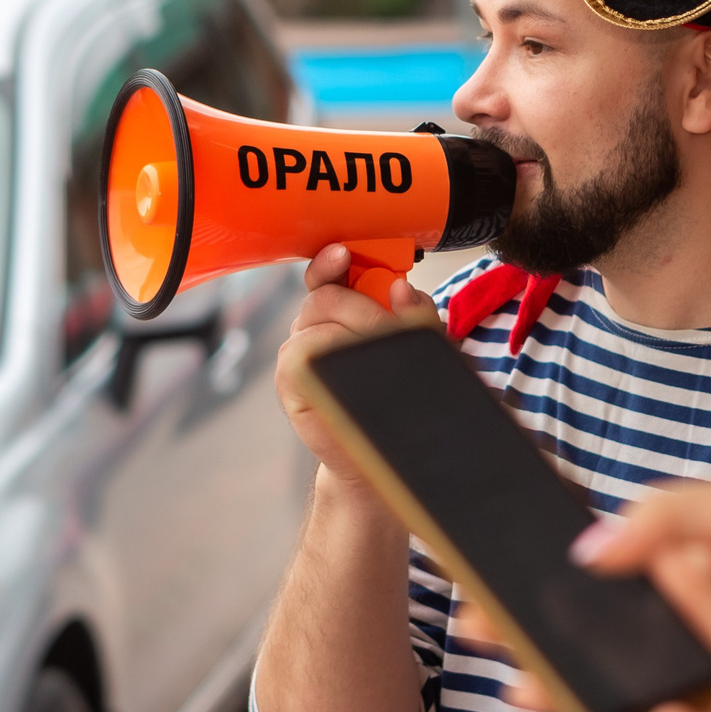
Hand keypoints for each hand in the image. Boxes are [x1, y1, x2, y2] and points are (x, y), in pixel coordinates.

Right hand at [274, 244, 426, 491]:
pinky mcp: (290, 379)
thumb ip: (415, 314)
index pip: (328, 274)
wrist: (379, 458)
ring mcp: (299, 352)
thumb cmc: (397, 396)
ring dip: (353, 332)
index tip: (343, 254)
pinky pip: (302, 351)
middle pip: (324, 295)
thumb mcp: (420, 345)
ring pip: (315, 320)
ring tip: (377, 357)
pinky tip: (349, 369)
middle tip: (387, 329)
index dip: (331, 261)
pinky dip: (329, 353)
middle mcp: (315, 326)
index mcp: (342, 311)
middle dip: (362, 307)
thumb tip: (401, 289)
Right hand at [457, 486, 710, 711]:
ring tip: (528, 691)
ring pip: (629, 694)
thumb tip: (590, 551)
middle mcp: (690, 626)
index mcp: (680, 569)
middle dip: (530, 638)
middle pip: (593, 636)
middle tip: (476, 632)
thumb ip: (670, 514)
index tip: (476, 584)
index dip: (530, 581)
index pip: (589, 576)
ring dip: (574, 693)